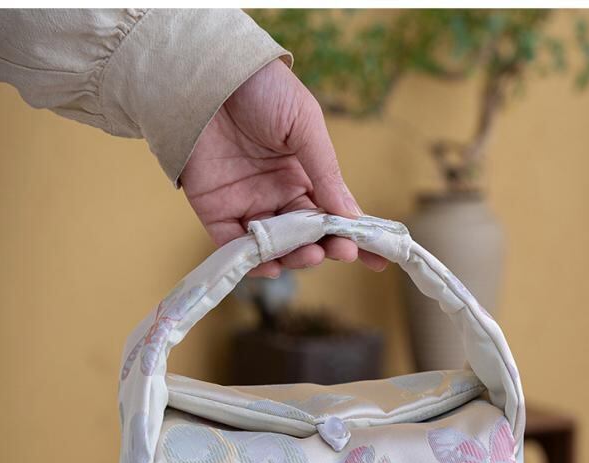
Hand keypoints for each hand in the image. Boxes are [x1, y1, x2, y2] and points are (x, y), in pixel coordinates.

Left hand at [181, 58, 386, 277]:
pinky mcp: (215, 210)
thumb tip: (352, 216)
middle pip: (304, 238)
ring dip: (294, 258)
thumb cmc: (263, 90)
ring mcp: (246, 204)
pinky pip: (234, 246)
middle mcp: (276, 196)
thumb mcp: (305, 126)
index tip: (377, 260)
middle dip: (325, 249)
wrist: (211, 71)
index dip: (353, 238)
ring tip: (311, 254)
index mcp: (302, 176)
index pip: (330, 217)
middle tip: (341, 252)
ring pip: (273, 247)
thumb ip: (326, 172)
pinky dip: (253, 261)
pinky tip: (273, 266)